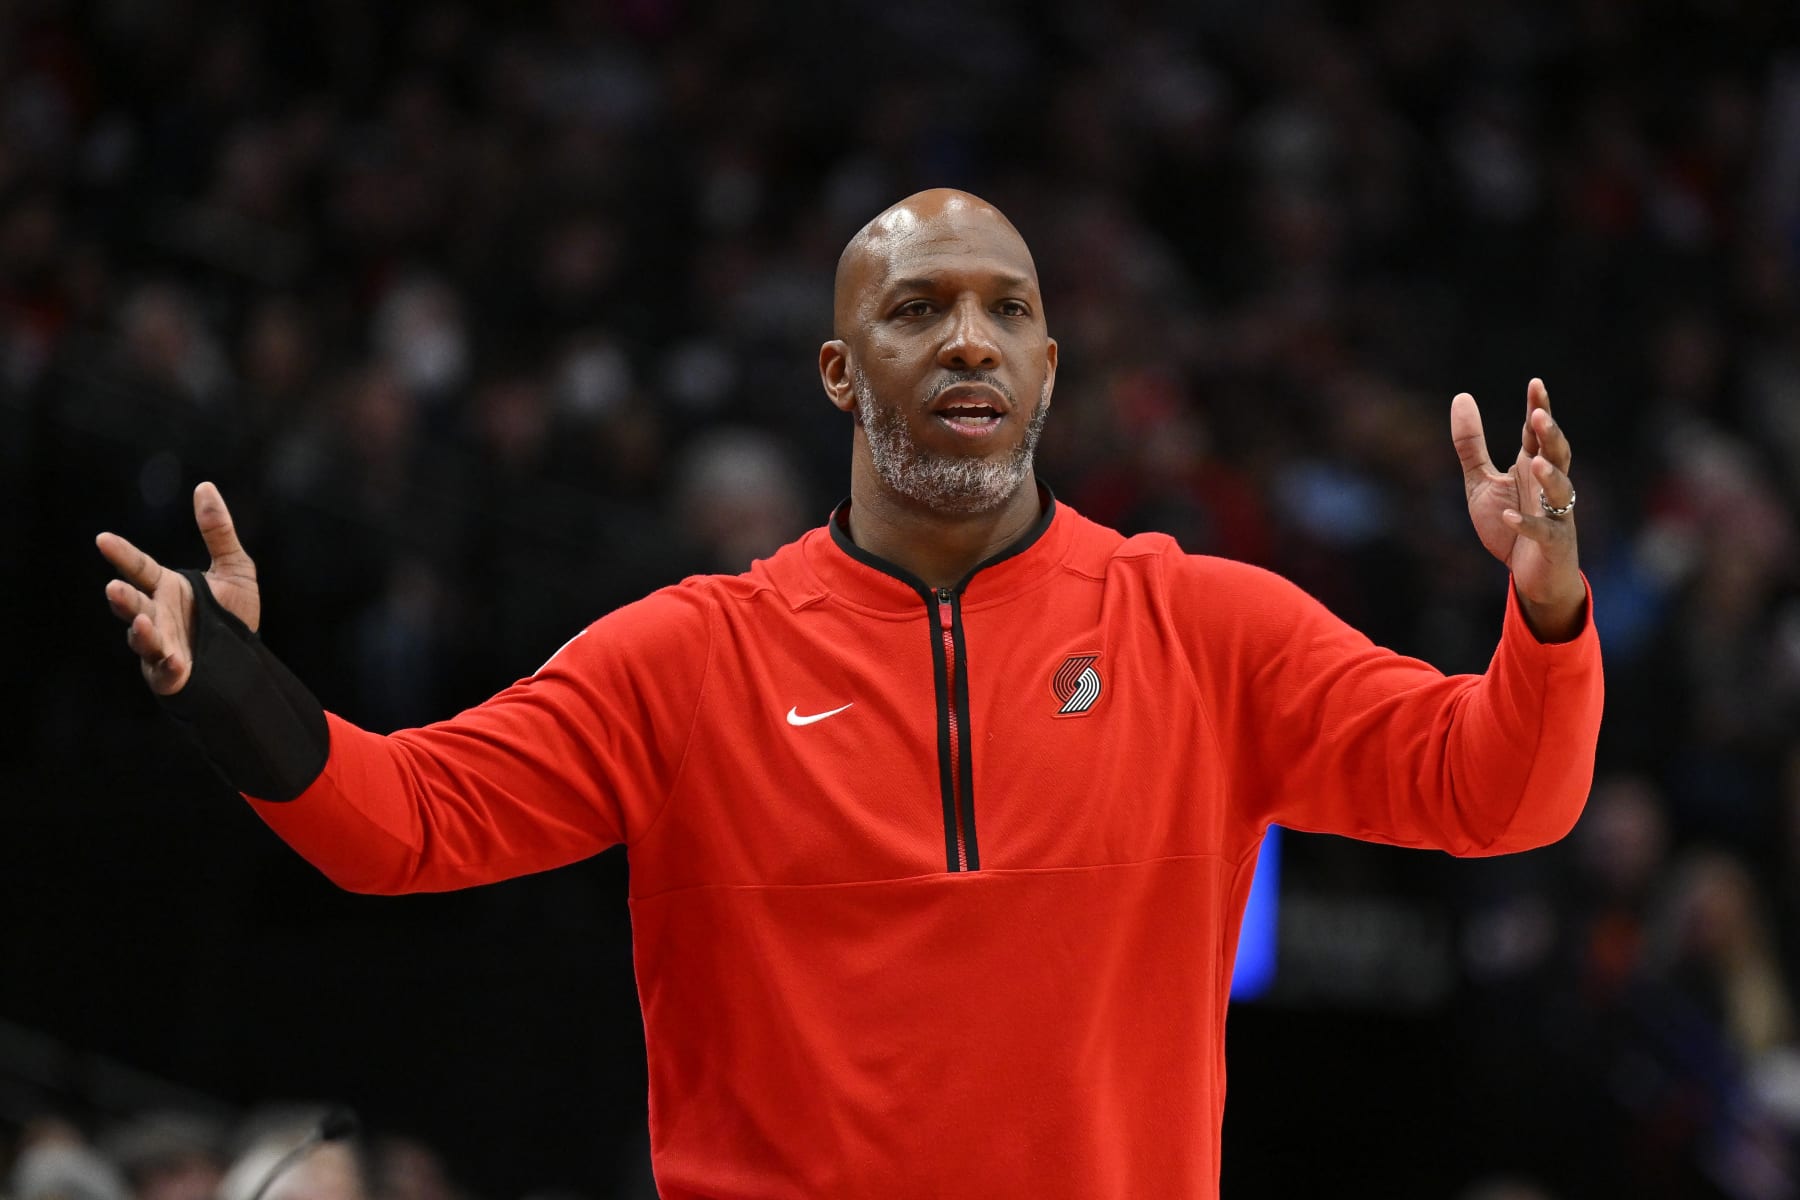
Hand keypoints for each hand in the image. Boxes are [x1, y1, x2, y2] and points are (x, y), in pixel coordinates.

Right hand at [96, 482, 260, 694]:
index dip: (122, 554)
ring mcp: (161, 645)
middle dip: (123, 599)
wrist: (247, 660)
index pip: (139, 567)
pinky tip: (176, 660)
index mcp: (168, 588)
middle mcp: (158, 615)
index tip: (103, 538)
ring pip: (142, 638)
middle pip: (133, 605)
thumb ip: (218, 531)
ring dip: (140, 632)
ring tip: (141, 622)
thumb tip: (205, 487)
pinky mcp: (171, 674)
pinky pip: (164, 672)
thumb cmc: (233, 615)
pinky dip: (168, 666)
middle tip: (113, 588)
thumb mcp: (234, 568)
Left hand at [1450, 379, 1584, 640]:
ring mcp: (1556, 513)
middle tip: (1539, 417)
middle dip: (1550, 436)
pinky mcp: (1553, 543)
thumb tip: (1461, 396)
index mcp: (1531, 467)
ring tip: (1534, 462)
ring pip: (1560, 489)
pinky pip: (1543, 531)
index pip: (1537, 434)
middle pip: (1557, 454)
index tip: (1535, 384)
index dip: (1538, 409)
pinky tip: (1509, 517)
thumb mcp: (1481, 482)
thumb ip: (1471, 444)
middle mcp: (1548, 486)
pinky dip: (1527, 524)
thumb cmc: (1508, 523)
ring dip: (1549, 476)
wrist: (1529, 575)